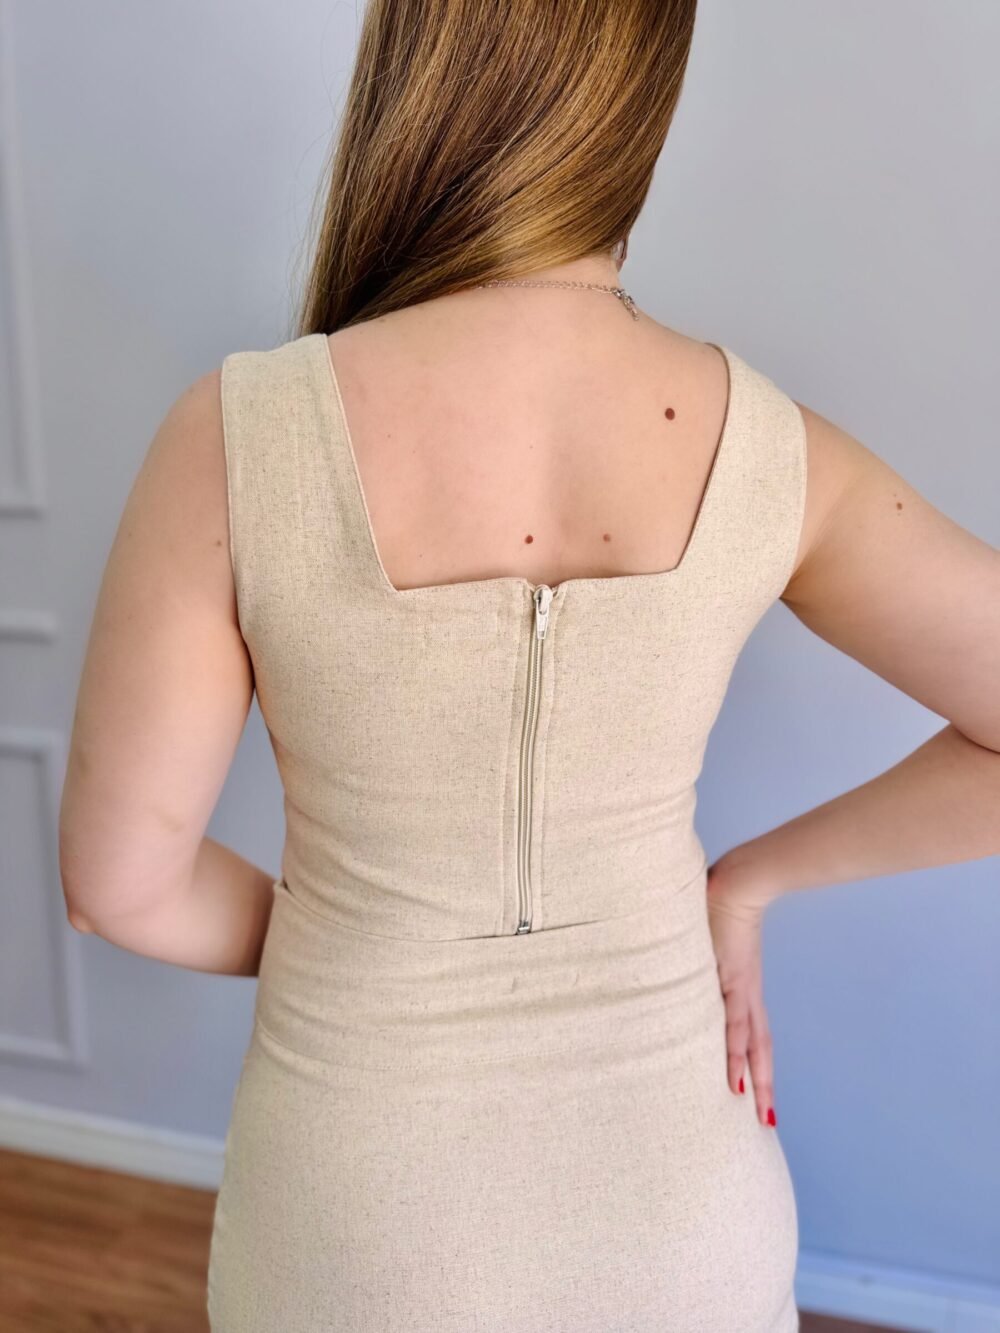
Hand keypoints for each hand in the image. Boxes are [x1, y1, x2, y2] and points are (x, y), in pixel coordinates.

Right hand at [705, 853, 779, 1128]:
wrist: (739, 880)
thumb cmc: (720, 901)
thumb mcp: (709, 939)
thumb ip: (699, 954)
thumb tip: (686, 957)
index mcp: (742, 988)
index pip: (753, 1034)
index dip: (757, 1064)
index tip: (759, 1095)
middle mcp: (745, 994)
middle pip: (759, 1048)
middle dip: (763, 1085)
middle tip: (766, 1122)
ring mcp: (739, 988)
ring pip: (750, 1044)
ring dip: (755, 1079)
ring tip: (756, 1111)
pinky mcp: (732, 979)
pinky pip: (732, 1022)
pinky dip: (734, 1051)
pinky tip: (736, 1077)